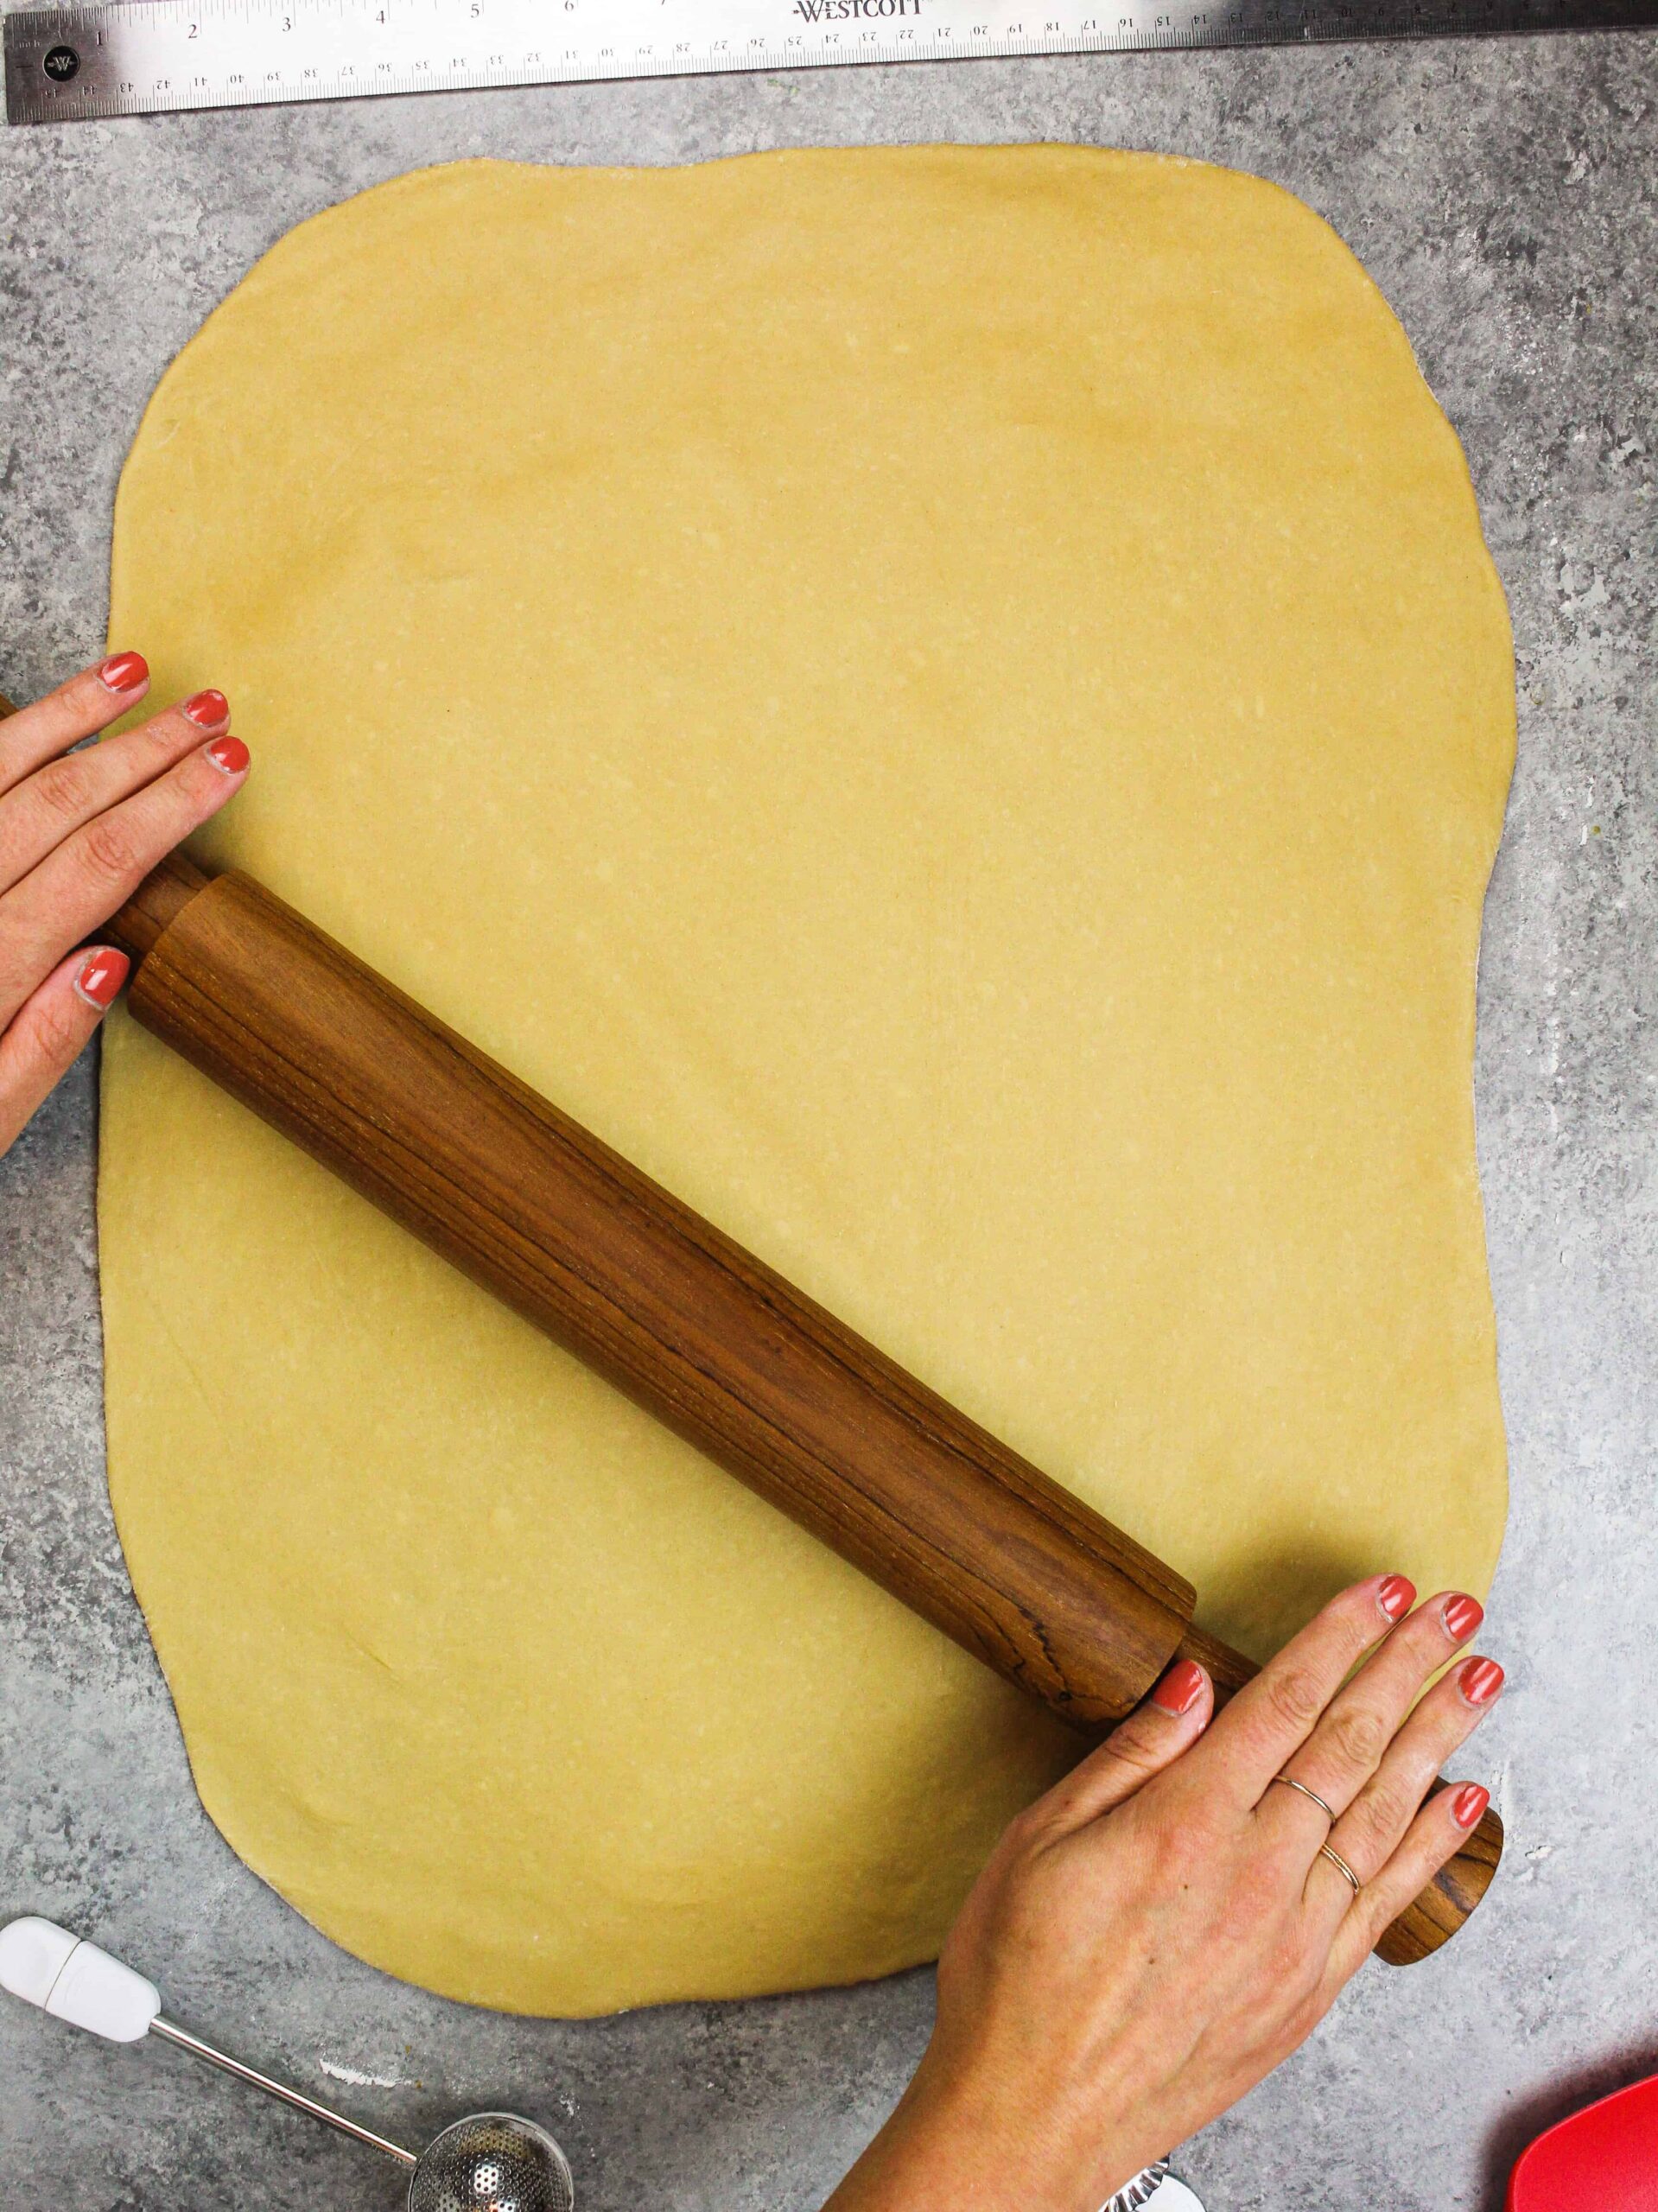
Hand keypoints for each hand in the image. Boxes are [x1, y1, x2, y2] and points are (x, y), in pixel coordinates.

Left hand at [0, 654, 248, 1156]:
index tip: (229, 765)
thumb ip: (41, 1044)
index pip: (100, 862)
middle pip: (59, 801)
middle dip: (144, 749)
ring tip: (132, 673)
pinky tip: (27, 712)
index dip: (172, 804)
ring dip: (69, 716)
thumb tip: (110, 960)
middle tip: (210, 711)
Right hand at [826, 1576, 1501, 2210]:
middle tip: (1454, 1611)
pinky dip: (1430, 1844)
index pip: (1284, 1702)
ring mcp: (1293, 1936)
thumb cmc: (1019, 1976)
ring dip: (1437, 1738)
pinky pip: (1387, 1900)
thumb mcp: (1041, 1838)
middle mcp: (1256, 1874)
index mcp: (1186, 1823)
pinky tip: (1459, 1800)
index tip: (1383, 1590)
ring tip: (1476, 1680)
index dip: (1340, 1637)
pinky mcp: (1308, 1990)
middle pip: (1350, 1744)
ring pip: (1385, 1813)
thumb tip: (1191, 1682)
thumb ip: (1130, 1755)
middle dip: (1407, 1666)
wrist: (1035, 2114)